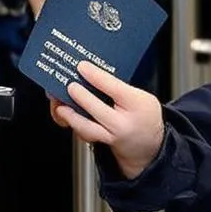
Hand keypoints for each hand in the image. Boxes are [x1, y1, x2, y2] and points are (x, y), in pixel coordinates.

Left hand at [51, 61, 164, 179]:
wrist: (150, 145)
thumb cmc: (144, 115)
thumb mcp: (141, 96)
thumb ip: (120, 87)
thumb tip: (93, 73)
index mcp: (136, 104)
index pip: (113, 87)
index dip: (95, 76)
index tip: (82, 66)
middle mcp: (124, 123)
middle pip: (97, 108)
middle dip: (80, 96)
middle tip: (69, 85)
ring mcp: (113, 136)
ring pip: (88, 128)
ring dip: (71, 116)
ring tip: (60, 106)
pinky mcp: (103, 144)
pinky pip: (86, 135)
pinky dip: (74, 125)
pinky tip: (65, 116)